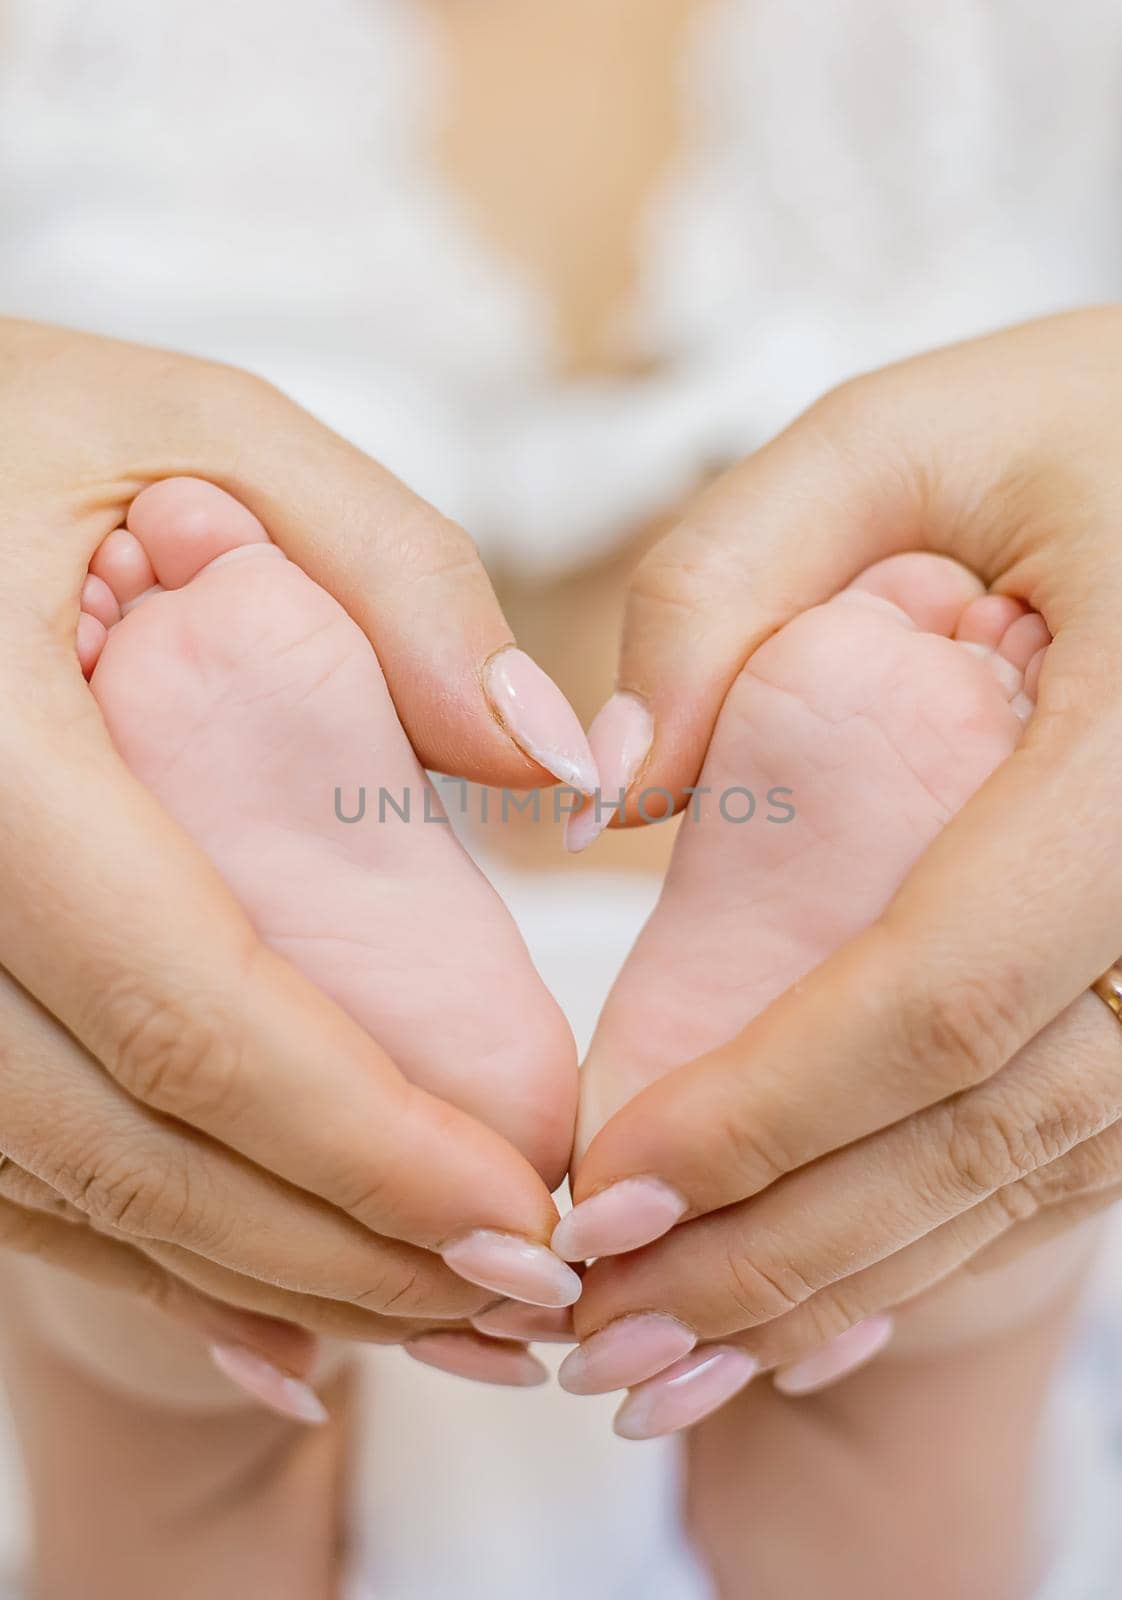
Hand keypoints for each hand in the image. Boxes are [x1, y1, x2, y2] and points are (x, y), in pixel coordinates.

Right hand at [0, 319, 582, 1381]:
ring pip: (65, 1194)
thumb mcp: (196, 432)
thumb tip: (559, 763)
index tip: (524, 1214)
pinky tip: (276, 1315)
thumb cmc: (1, 431)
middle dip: (338, 1253)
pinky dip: (147, 1261)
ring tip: (443, 1322)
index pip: (194, 1007)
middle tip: (521, 1305)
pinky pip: (7, 1172)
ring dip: (262, 1283)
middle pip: (129, 1146)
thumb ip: (393, 574)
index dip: (364, 1144)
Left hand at [565, 308, 1121, 1423]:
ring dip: (849, 1282)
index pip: (945, 985)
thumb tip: (603, 793)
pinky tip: (813, 1301)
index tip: (604, 1191)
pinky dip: (937, 1242)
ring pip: (1039, 1178)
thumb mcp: (907, 438)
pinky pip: (1080, 1157)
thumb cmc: (1087, 432)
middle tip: (605, 1335)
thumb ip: (725, 579)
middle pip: (989, 1128)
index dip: (769, 1112)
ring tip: (675, 1359)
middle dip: (785, 1250)